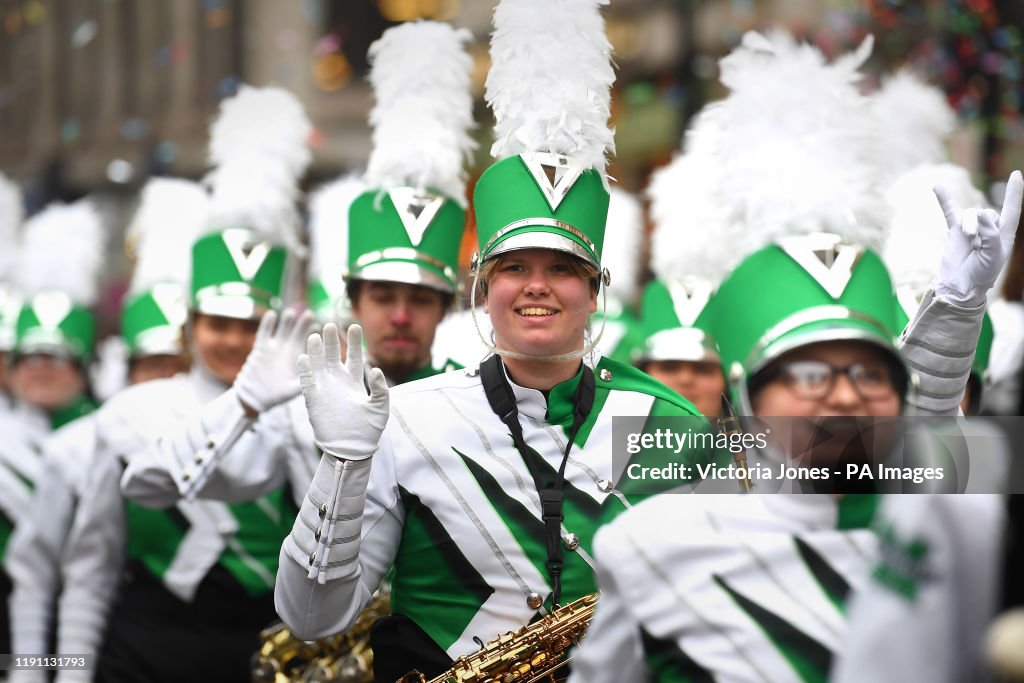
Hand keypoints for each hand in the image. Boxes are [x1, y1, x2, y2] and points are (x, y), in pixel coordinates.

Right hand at [235, 307, 315, 414]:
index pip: (308, 344)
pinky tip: (271, 314)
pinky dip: (267, 324)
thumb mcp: (292, 391)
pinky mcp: (260, 349)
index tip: (319, 327)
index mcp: (298, 359)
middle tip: (309, 314)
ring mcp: (273, 348)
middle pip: (296, 334)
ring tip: (291, 312)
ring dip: (286, 322)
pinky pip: (264, 334)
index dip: (313, 335)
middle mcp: (287, 351)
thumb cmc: (276, 396)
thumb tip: (317, 381)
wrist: (254, 398)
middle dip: (302, 324)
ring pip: (281, 331)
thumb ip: (303, 384)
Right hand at [297, 323, 388, 459]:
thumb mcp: (380, 408)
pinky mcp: (313, 399)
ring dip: (316, 351)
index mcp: (355, 382)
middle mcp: (339, 382)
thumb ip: (380, 389)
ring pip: (319, 365)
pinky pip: (307, 381)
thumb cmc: (368, 431)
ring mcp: (325, 389)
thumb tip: (375, 369)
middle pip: (334, 355)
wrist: (351, 450)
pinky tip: (303, 357)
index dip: (355, 341)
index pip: (355, 356)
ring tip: (314, 335)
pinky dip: (304, 370)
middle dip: (332, 340)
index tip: (355, 325)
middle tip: (329, 324)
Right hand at [933, 170, 1022, 306]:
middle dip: (982, 227)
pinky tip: (937, 187)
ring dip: (970, 226)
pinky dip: (944, 199)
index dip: (1014, 192)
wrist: (960, 286)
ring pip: (971, 214)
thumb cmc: (981, 274)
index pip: (1012, 209)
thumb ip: (990, 233)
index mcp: (1004, 235)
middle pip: (988, 213)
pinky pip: (949, 211)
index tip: (1016, 174)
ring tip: (968, 242)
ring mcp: (970, 228)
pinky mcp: (954, 231)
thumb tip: (980, 212)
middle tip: (977, 246)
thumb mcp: (994, 255)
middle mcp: (988, 229)